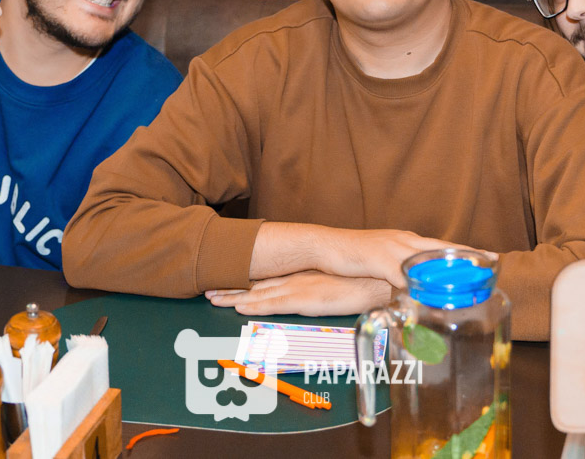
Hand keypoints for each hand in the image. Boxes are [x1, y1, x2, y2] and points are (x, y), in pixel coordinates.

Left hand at [206, 271, 390, 316]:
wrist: (375, 279)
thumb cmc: (359, 283)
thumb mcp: (333, 285)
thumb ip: (318, 288)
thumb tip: (311, 294)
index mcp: (302, 275)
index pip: (267, 278)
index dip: (244, 281)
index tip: (226, 282)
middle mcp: (295, 279)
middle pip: (256, 285)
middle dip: (231, 288)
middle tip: (209, 290)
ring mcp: (298, 288)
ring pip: (258, 295)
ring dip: (234, 297)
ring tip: (213, 298)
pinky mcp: (305, 300)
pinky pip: (274, 305)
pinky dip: (255, 306)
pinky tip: (239, 308)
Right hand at [323, 228, 493, 288]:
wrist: (324, 245)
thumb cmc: (352, 256)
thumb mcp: (381, 263)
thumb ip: (399, 273)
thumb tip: (414, 289)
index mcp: (406, 240)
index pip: (443, 245)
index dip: (467, 251)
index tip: (491, 256)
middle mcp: (404, 240)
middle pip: (442, 247)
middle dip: (467, 255)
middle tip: (492, 261)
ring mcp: (392, 247)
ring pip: (427, 258)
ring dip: (448, 270)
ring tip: (468, 280)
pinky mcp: (379, 258)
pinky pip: (402, 272)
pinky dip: (416, 283)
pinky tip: (428, 292)